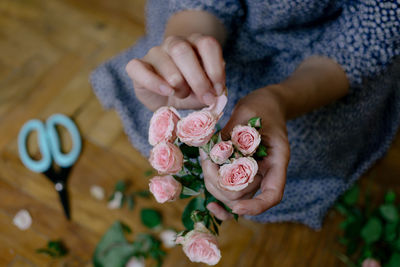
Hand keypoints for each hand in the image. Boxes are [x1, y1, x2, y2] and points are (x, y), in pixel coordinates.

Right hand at [125, 33, 225, 110]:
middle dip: (197, 79)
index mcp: (196, 43)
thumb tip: (216, 93)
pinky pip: (138, 69)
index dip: (215, 68)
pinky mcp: (137, 66)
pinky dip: (153, 82)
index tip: (217, 91)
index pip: (207, 44)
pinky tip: (166, 91)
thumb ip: (212, 90)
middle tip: (205, 98)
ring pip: (165, 61)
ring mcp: (155, 52)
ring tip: (183, 95)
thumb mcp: (206, 91)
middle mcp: (174, 43)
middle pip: (183, 50)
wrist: (168, 98)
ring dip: (179, 84)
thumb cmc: (190, 91)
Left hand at [201, 85, 289, 219]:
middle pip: (243, 197)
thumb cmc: (262, 105)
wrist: (265, 104)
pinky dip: (217, 193)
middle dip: (221, 185)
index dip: (255, 206)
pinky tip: (207, 195)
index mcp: (276, 160)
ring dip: (213, 183)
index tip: (236, 208)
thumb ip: (234, 131)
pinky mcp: (239, 171)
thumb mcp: (249, 112)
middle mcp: (265, 173)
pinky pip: (227, 191)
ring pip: (231, 196)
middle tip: (207, 161)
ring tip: (205, 160)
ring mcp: (251, 174)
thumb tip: (216, 150)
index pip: (272, 195)